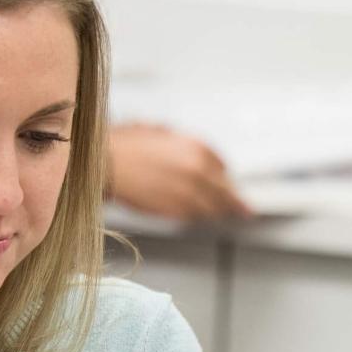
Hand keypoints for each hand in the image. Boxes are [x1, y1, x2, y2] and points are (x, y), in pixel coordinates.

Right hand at [107, 124, 251, 220]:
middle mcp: (199, 172)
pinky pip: (195, 217)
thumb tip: (195, 157)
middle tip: (245, 211)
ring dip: (219, 212)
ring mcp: (189, 193)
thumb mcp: (163, 133)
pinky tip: (198, 216)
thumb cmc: (127, 146)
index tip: (229, 185)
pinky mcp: (176, 211)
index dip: (226, 178)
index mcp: (198, 149)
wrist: (106, 164)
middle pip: (226, 193)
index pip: (224, 168)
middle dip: (235, 202)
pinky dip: (199, 217)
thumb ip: (184, 146)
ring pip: (214, 209)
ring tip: (225, 217)